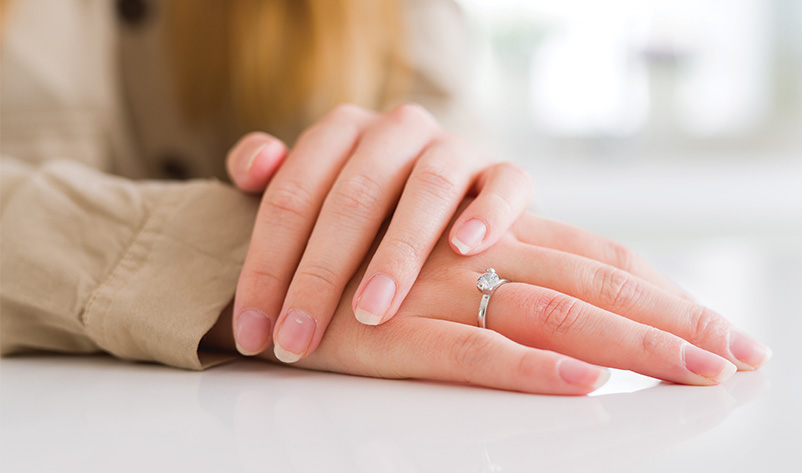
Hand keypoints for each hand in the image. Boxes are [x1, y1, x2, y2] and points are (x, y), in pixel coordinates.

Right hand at [212, 209, 771, 394]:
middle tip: (744, 357)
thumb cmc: (352, 270)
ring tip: (696, 374)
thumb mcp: (437, 265)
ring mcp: (440, 293)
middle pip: (599, 287)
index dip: (668, 295)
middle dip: (675, 325)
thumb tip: (578, 347)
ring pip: (554, 314)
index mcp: (499, 239)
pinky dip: (529, 370)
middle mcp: (480, 257)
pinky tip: (584, 388)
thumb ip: (506, 279)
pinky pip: (471, 350)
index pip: (604, 262)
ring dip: (630, 346)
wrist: (252, 272)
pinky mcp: (392, 336)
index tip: (727, 334)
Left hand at [223, 104, 533, 362]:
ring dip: (398, 252)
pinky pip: (505, 184)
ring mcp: (455, 148)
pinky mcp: (504, 171)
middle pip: (354, 196)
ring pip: (428, 188)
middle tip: (300, 337)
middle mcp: (397, 130)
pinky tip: (465, 248)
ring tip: (372, 311)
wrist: (458, 197)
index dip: (266, 264)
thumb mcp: (316, 190)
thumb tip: (255, 166)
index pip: (292, 194)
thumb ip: (274, 179)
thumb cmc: (371, 208)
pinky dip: (488, 212)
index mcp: (342, 131)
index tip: (254, 332)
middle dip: (320, 273)